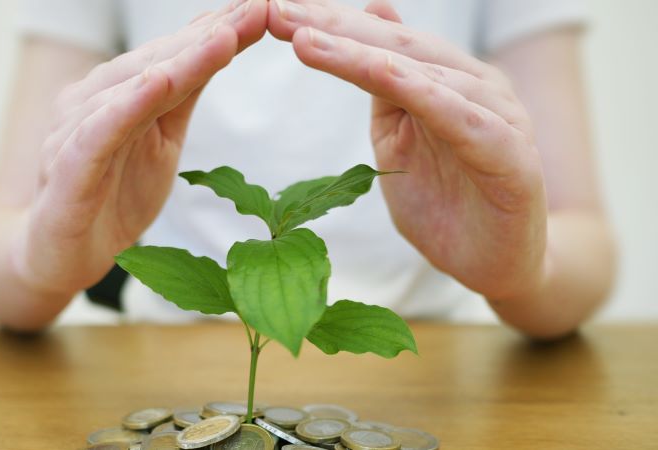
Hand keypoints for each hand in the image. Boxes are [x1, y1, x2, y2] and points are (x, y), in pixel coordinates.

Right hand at [15, 0, 267, 295]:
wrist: (61, 254)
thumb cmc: (113, 195)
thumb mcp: (162, 142)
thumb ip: (182, 96)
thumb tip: (219, 43)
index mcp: (121, 93)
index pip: (177, 56)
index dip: (220, 31)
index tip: (264, 8)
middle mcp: (95, 100)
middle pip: (158, 60)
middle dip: (210, 35)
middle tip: (258, 8)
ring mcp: (77, 130)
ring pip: (131, 87)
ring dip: (179, 61)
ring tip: (224, 36)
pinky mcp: (68, 167)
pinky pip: (99, 132)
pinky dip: (127, 106)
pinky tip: (157, 82)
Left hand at [268, 0, 547, 300]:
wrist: (496, 264)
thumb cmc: (445, 202)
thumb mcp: (399, 140)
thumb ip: (384, 86)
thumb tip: (373, 15)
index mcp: (445, 81)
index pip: (380, 43)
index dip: (328, 25)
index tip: (273, 11)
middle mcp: (475, 86)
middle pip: (398, 47)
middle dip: (335, 27)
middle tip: (279, 10)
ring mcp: (497, 116)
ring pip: (423, 74)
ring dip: (362, 54)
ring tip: (307, 39)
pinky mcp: (511, 155)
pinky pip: (461, 118)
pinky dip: (421, 93)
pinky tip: (380, 75)